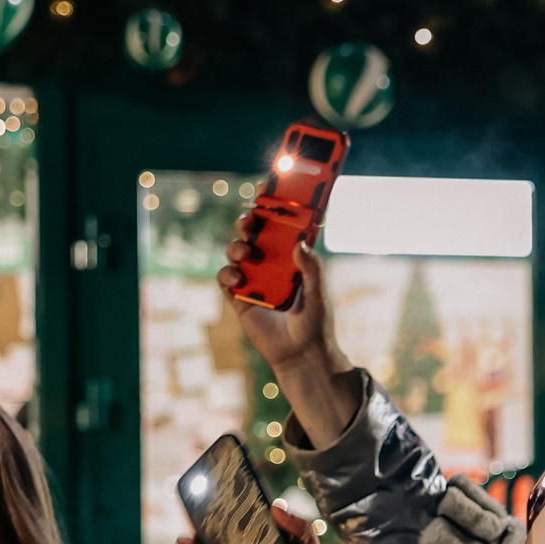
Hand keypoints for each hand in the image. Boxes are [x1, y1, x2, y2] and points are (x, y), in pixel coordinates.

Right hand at [221, 214, 359, 448]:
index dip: (272, 204)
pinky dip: (228, 273)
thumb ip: (312, 269)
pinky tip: (239, 278)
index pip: (280, 224)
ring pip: (237, 251)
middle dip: (249, 221)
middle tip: (250, 220)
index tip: (267, 188)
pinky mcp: (239, 298)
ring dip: (237, 246)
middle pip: (254, 233)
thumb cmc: (315, 323)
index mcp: (291, 257)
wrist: (301, 355)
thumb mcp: (318, 294)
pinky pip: (226, 278)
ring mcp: (253, 279)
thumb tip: (300, 244)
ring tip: (246, 253)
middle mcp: (270, 263)